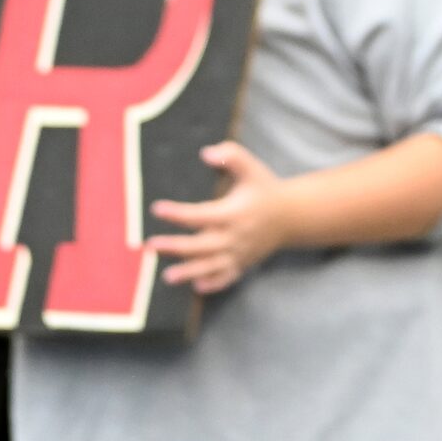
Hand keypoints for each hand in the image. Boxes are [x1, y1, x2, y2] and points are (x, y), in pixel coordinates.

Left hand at [148, 141, 296, 293]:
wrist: (291, 216)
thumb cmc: (265, 188)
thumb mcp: (252, 168)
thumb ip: (231, 156)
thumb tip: (205, 153)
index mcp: (234, 213)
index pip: (201, 214)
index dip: (178, 213)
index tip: (156, 208)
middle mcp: (236, 236)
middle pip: (202, 245)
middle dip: (176, 246)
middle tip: (150, 244)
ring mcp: (240, 253)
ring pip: (212, 266)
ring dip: (189, 272)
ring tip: (167, 277)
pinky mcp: (243, 264)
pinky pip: (227, 278)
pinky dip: (214, 284)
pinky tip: (197, 287)